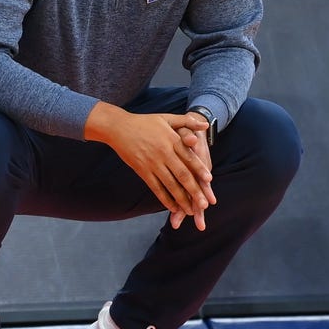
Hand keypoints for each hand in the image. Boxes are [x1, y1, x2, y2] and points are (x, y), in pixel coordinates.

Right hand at [84, 102, 215, 229]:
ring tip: (191, 211)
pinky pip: (155, 187)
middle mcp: (163, 153)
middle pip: (182, 175)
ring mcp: (152, 163)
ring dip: (181, 199)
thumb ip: (187, 122)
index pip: (189, 157)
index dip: (199, 169)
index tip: (209, 181)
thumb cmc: (145, 122)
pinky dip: (164, 199)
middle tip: (204, 204)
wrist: (119, 127)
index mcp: (172, 140)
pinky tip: (172, 207)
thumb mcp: (167, 117)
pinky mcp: (142, 171)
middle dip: (194, 191)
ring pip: (170, 185)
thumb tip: (206, 125)